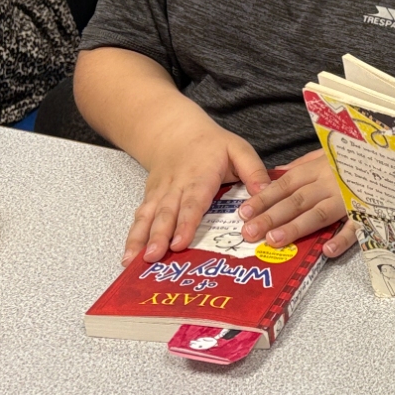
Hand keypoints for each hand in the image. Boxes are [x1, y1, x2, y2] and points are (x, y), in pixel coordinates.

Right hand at [122, 112, 269, 264]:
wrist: (175, 132)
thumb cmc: (212, 145)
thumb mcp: (238, 149)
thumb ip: (253, 170)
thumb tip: (266, 193)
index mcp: (200, 177)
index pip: (192, 203)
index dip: (186, 223)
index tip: (180, 243)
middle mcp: (175, 187)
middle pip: (166, 214)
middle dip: (159, 237)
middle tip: (154, 257)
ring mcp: (159, 194)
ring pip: (148, 217)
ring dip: (140, 240)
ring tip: (132, 262)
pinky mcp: (150, 199)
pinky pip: (140, 218)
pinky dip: (132, 237)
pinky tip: (128, 257)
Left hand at [236, 150, 356, 257]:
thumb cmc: (360, 156)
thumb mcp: (330, 152)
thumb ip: (306, 164)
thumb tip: (281, 174)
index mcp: (319, 168)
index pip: (285, 184)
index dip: (264, 198)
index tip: (244, 211)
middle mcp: (331, 182)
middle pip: (297, 200)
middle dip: (271, 216)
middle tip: (249, 232)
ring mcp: (350, 197)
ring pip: (320, 213)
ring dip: (296, 227)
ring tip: (275, 240)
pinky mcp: (371, 211)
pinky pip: (357, 226)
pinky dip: (343, 238)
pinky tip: (326, 251)